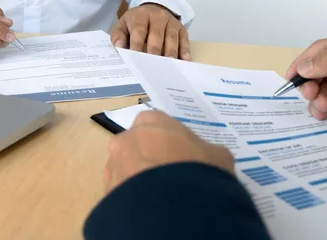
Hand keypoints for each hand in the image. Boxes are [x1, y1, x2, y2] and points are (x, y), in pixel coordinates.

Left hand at [104, 110, 233, 192]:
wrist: (171, 206)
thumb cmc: (196, 170)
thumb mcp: (218, 156)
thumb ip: (208, 151)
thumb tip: (208, 157)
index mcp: (151, 120)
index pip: (159, 125)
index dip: (172, 141)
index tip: (183, 155)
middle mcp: (126, 137)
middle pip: (139, 145)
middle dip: (152, 157)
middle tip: (172, 176)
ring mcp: (113, 163)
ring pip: (127, 167)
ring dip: (140, 177)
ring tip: (160, 194)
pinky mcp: (107, 188)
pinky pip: (122, 190)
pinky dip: (133, 196)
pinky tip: (148, 205)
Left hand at [111, 3, 189, 59]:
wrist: (154, 7)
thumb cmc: (136, 21)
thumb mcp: (123, 24)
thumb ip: (119, 36)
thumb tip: (119, 48)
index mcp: (141, 15)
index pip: (139, 30)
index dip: (137, 44)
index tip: (135, 57)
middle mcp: (157, 17)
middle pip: (157, 35)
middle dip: (155, 50)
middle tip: (152, 65)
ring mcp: (171, 22)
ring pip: (172, 37)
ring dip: (170, 52)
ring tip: (169, 65)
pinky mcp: (181, 28)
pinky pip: (184, 39)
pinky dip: (184, 50)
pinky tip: (184, 60)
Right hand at [286, 36, 326, 119]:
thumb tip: (303, 68)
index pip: (322, 49)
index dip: (304, 60)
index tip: (291, 75)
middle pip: (318, 71)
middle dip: (309, 82)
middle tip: (309, 93)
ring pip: (321, 89)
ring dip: (314, 98)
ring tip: (320, 105)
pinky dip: (321, 109)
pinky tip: (321, 113)